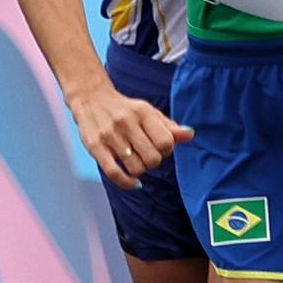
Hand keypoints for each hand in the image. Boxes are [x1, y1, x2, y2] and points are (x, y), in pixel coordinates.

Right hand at [66, 82, 193, 190]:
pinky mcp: (95, 147)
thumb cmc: (126, 109)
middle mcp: (127, 123)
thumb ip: (169, 126)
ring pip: (136, 167)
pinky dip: (127, 183)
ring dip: (140, 170)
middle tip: (148, 155)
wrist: (91, 98)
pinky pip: (114, 173)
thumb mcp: (149, 112)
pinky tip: (134, 183)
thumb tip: (190, 135)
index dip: (167, 150)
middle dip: (154, 162)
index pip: (166, 142)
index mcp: (143, 112)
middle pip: (153, 157)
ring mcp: (110, 136)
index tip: (160, 148)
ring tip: (137, 162)